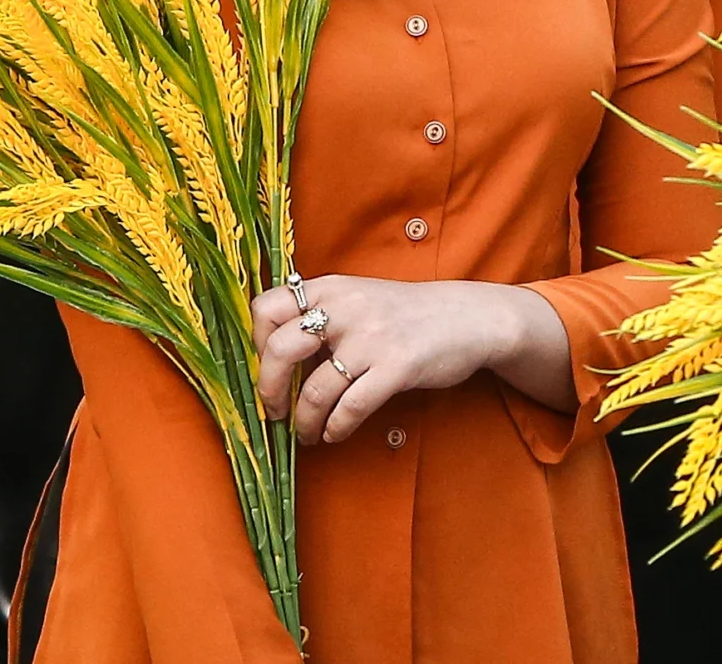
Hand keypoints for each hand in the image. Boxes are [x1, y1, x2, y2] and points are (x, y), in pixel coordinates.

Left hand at [250, 275, 570, 446]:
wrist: (466, 317)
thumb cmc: (404, 314)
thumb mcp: (357, 297)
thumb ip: (320, 315)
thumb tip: (271, 356)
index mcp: (329, 287)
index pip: (266, 308)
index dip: (255, 343)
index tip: (264, 368)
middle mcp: (345, 307)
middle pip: (279, 349)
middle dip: (268, 390)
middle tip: (274, 411)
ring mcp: (371, 338)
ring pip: (314, 391)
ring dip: (304, 422)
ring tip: (308, 433)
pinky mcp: (396, 367)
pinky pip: (350, 408)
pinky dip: (335, 428)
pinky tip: (334, 433)